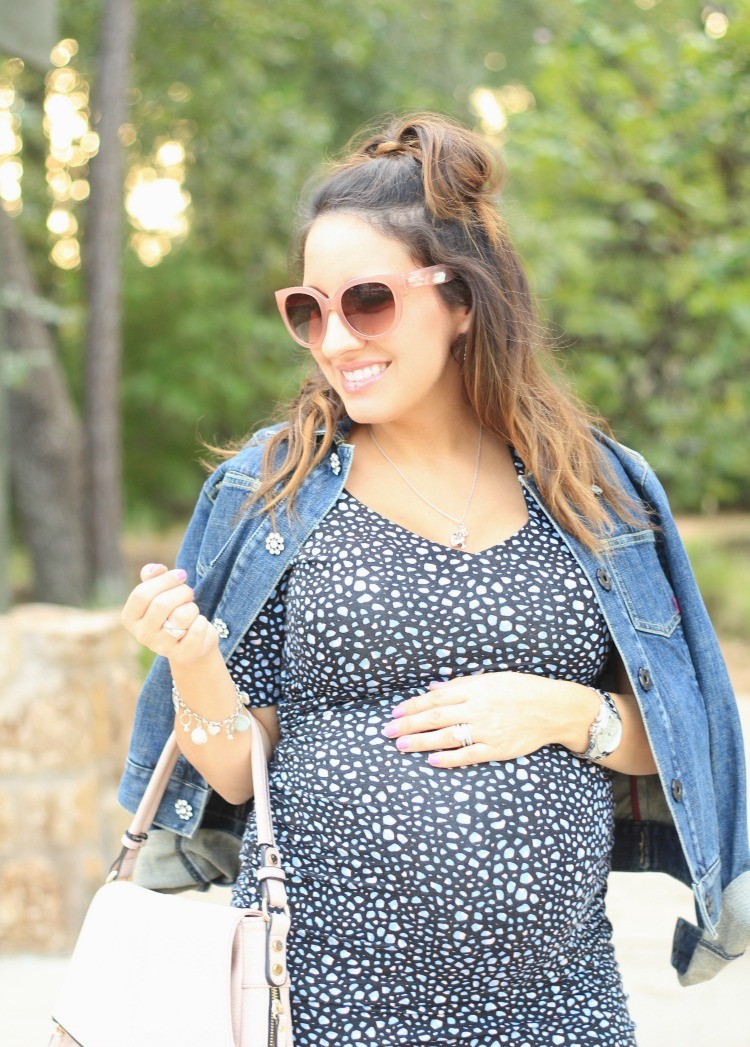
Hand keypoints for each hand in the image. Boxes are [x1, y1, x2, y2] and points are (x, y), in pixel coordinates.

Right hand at [121, 563, 219, 665]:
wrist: (191, 643)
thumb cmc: (173, 612)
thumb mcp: (160, 593)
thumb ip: (153, 577)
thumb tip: (155, 569)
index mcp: (130, 618)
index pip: (141, 594)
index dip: (164, 580)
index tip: (181, 575)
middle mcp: (142, 635)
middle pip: (161, 604)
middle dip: (182, 591)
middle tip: (189, 593)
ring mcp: (161, 647)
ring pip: (181, 616)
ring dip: (192, 607)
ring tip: (191, 611)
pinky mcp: (182, 654)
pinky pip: (197, 629)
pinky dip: (202, 622)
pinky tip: (197, 625)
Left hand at [381, 671, 596, 768]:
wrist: (553, 708)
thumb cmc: (520, 689)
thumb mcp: (490, 678)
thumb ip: (460, 685)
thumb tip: (433, 688)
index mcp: (475, 689)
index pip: (436, 698)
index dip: (413, 706)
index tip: (395, 712)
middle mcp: (478, 709)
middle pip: (435, 718)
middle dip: (408, 725)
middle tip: (387, 732)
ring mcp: (488, 730)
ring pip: (447, 738)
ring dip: (421, 743)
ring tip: (401, 746)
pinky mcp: (498, 749)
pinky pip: (468, 756)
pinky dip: (448, 759)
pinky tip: (431, 761)